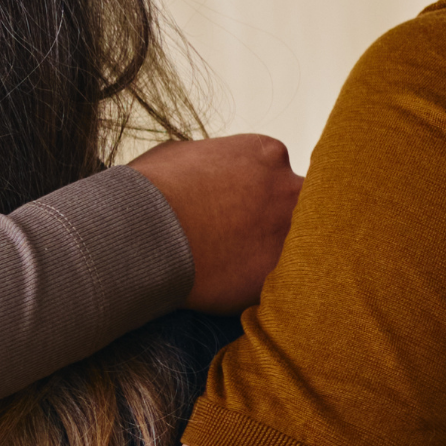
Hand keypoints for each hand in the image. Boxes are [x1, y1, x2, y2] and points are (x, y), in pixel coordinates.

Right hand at [127, 134, 302, 311]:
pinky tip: (238, 291)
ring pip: (305, 247)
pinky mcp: (280, 271)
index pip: (280, 175)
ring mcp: (288, 230)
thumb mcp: (178, 155)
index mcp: (265, 153)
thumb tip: (199, 169)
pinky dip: (268, 288)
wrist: (139, 233)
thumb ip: (206, 160)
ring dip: (280, 257)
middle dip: (279, 223)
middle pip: (303, 207)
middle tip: (249, 242)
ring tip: (243, 271)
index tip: (240, 213)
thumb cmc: (148, 192)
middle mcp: (287, 187)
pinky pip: (287, 282)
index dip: (261, 196)